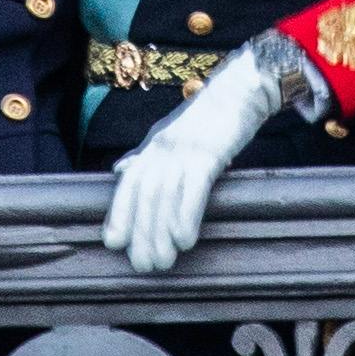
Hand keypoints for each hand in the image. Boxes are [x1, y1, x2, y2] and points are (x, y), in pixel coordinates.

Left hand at [100, 49, 285, 272]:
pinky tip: (185, 240)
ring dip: (160, 233)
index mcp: (153, 146)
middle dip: (141, 233)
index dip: (119, 213)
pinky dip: (185, 216)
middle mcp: (163, 148)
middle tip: (143, 266)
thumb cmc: (210, 117)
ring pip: (164, 197)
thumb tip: (121, 169)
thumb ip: (146, 154)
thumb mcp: (171, 133)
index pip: (129, 183)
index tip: (112, 243)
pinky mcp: (209, 152)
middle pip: (144, 196)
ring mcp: (185, 149)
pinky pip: (192, 189)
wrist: (242, 90)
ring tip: (163, 262)